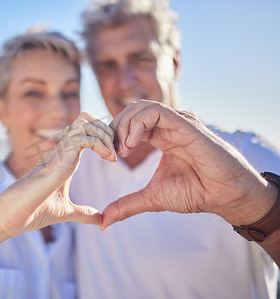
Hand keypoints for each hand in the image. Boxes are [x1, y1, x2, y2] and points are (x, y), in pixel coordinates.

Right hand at [0, 112, 116, 275]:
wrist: (13, 216)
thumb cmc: (32, 211)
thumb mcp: (65, 212)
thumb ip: (82, 213)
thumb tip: (99, 219)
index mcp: (64, 158)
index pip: (86, 130)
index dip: (104, 136)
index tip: (116, 155)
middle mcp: (62, 150)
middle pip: (87, 118)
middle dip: (107, 129)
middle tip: (119, 150)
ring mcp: (59, 152)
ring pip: (85, 122)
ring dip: (106, 134)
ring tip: (115, 155)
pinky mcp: (58, 158)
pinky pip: (83, 137)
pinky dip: (101, 143)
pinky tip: (109, 159)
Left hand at [102, 100, 275, 229]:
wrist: (224, 196)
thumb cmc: (195, 192)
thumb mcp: (152, 198)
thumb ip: (127, 205)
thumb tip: (104, 221)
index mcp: (161, 137)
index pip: (129, 123)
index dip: (114, 135)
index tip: (109, 156)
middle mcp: (168, 126)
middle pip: (132, 111)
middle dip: (115, 128)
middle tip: (111, 151)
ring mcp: (177, 123)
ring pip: (142, 107)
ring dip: (124, 125)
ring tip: (122, 148)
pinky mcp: (186, 125)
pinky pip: (157, 112)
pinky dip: (137, 124)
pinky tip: (132, 143)